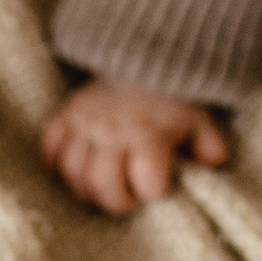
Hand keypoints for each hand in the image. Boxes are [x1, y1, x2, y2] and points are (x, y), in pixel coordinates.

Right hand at [38, 78, 229, 214]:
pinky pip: (49, 148)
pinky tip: (75, 169)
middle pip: (101, 183)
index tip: (157, 188)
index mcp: (149, 134)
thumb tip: (212, 166)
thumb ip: (209, 147)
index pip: (147, 181)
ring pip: (72, 171)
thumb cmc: (171, 99)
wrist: (141, 59)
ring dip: (86, 188)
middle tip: (127, 197)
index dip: (153, 192)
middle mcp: (113, 130)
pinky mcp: (65, 115)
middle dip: (115, 202)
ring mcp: (85, 122)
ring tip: (103, 185)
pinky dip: (57, 165)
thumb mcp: (199, 121)